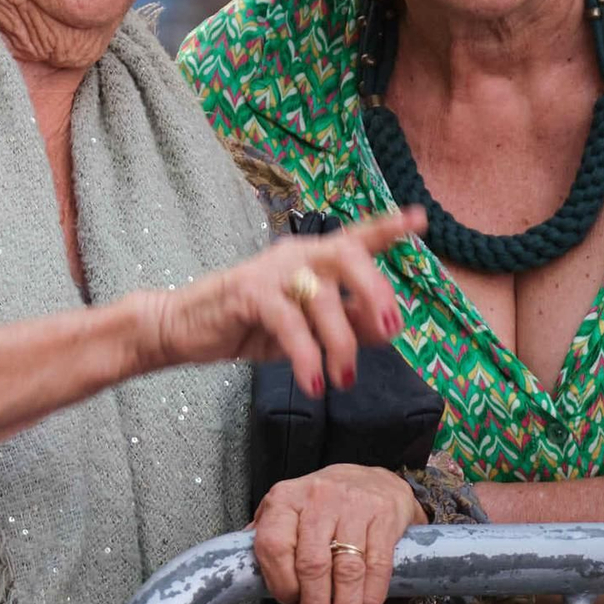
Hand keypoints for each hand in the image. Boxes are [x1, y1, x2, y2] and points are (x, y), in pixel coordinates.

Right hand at [147, 206, 422, 393]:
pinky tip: (314, 383)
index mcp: (314, 257)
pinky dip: (306, 355)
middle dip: (373, 289)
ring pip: (322, 297)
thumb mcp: (307, 328)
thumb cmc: (252, 325)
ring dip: (341, 343)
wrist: (184, 327)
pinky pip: (289, 323)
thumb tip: (388, 328)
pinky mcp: (248, 294)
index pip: (356, 237)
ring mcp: (272, 271)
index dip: (387, 228)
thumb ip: (347, 324)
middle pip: (347, 253)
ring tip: (343, 380)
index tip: (419, 220)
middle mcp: (297, 254)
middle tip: (389, 328)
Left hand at [254, 464, 424, 603]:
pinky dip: (370, 597)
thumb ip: (266, 537)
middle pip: (312, 565)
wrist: (375, 482)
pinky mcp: (384, 516)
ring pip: (347, 570)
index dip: (281, 586)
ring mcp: (353, 505)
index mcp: (285, 499)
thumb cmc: (325, 505)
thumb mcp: (288, 511)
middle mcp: (318, 497)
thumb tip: (241, 571)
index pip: (274, 547)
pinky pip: (377, 566)